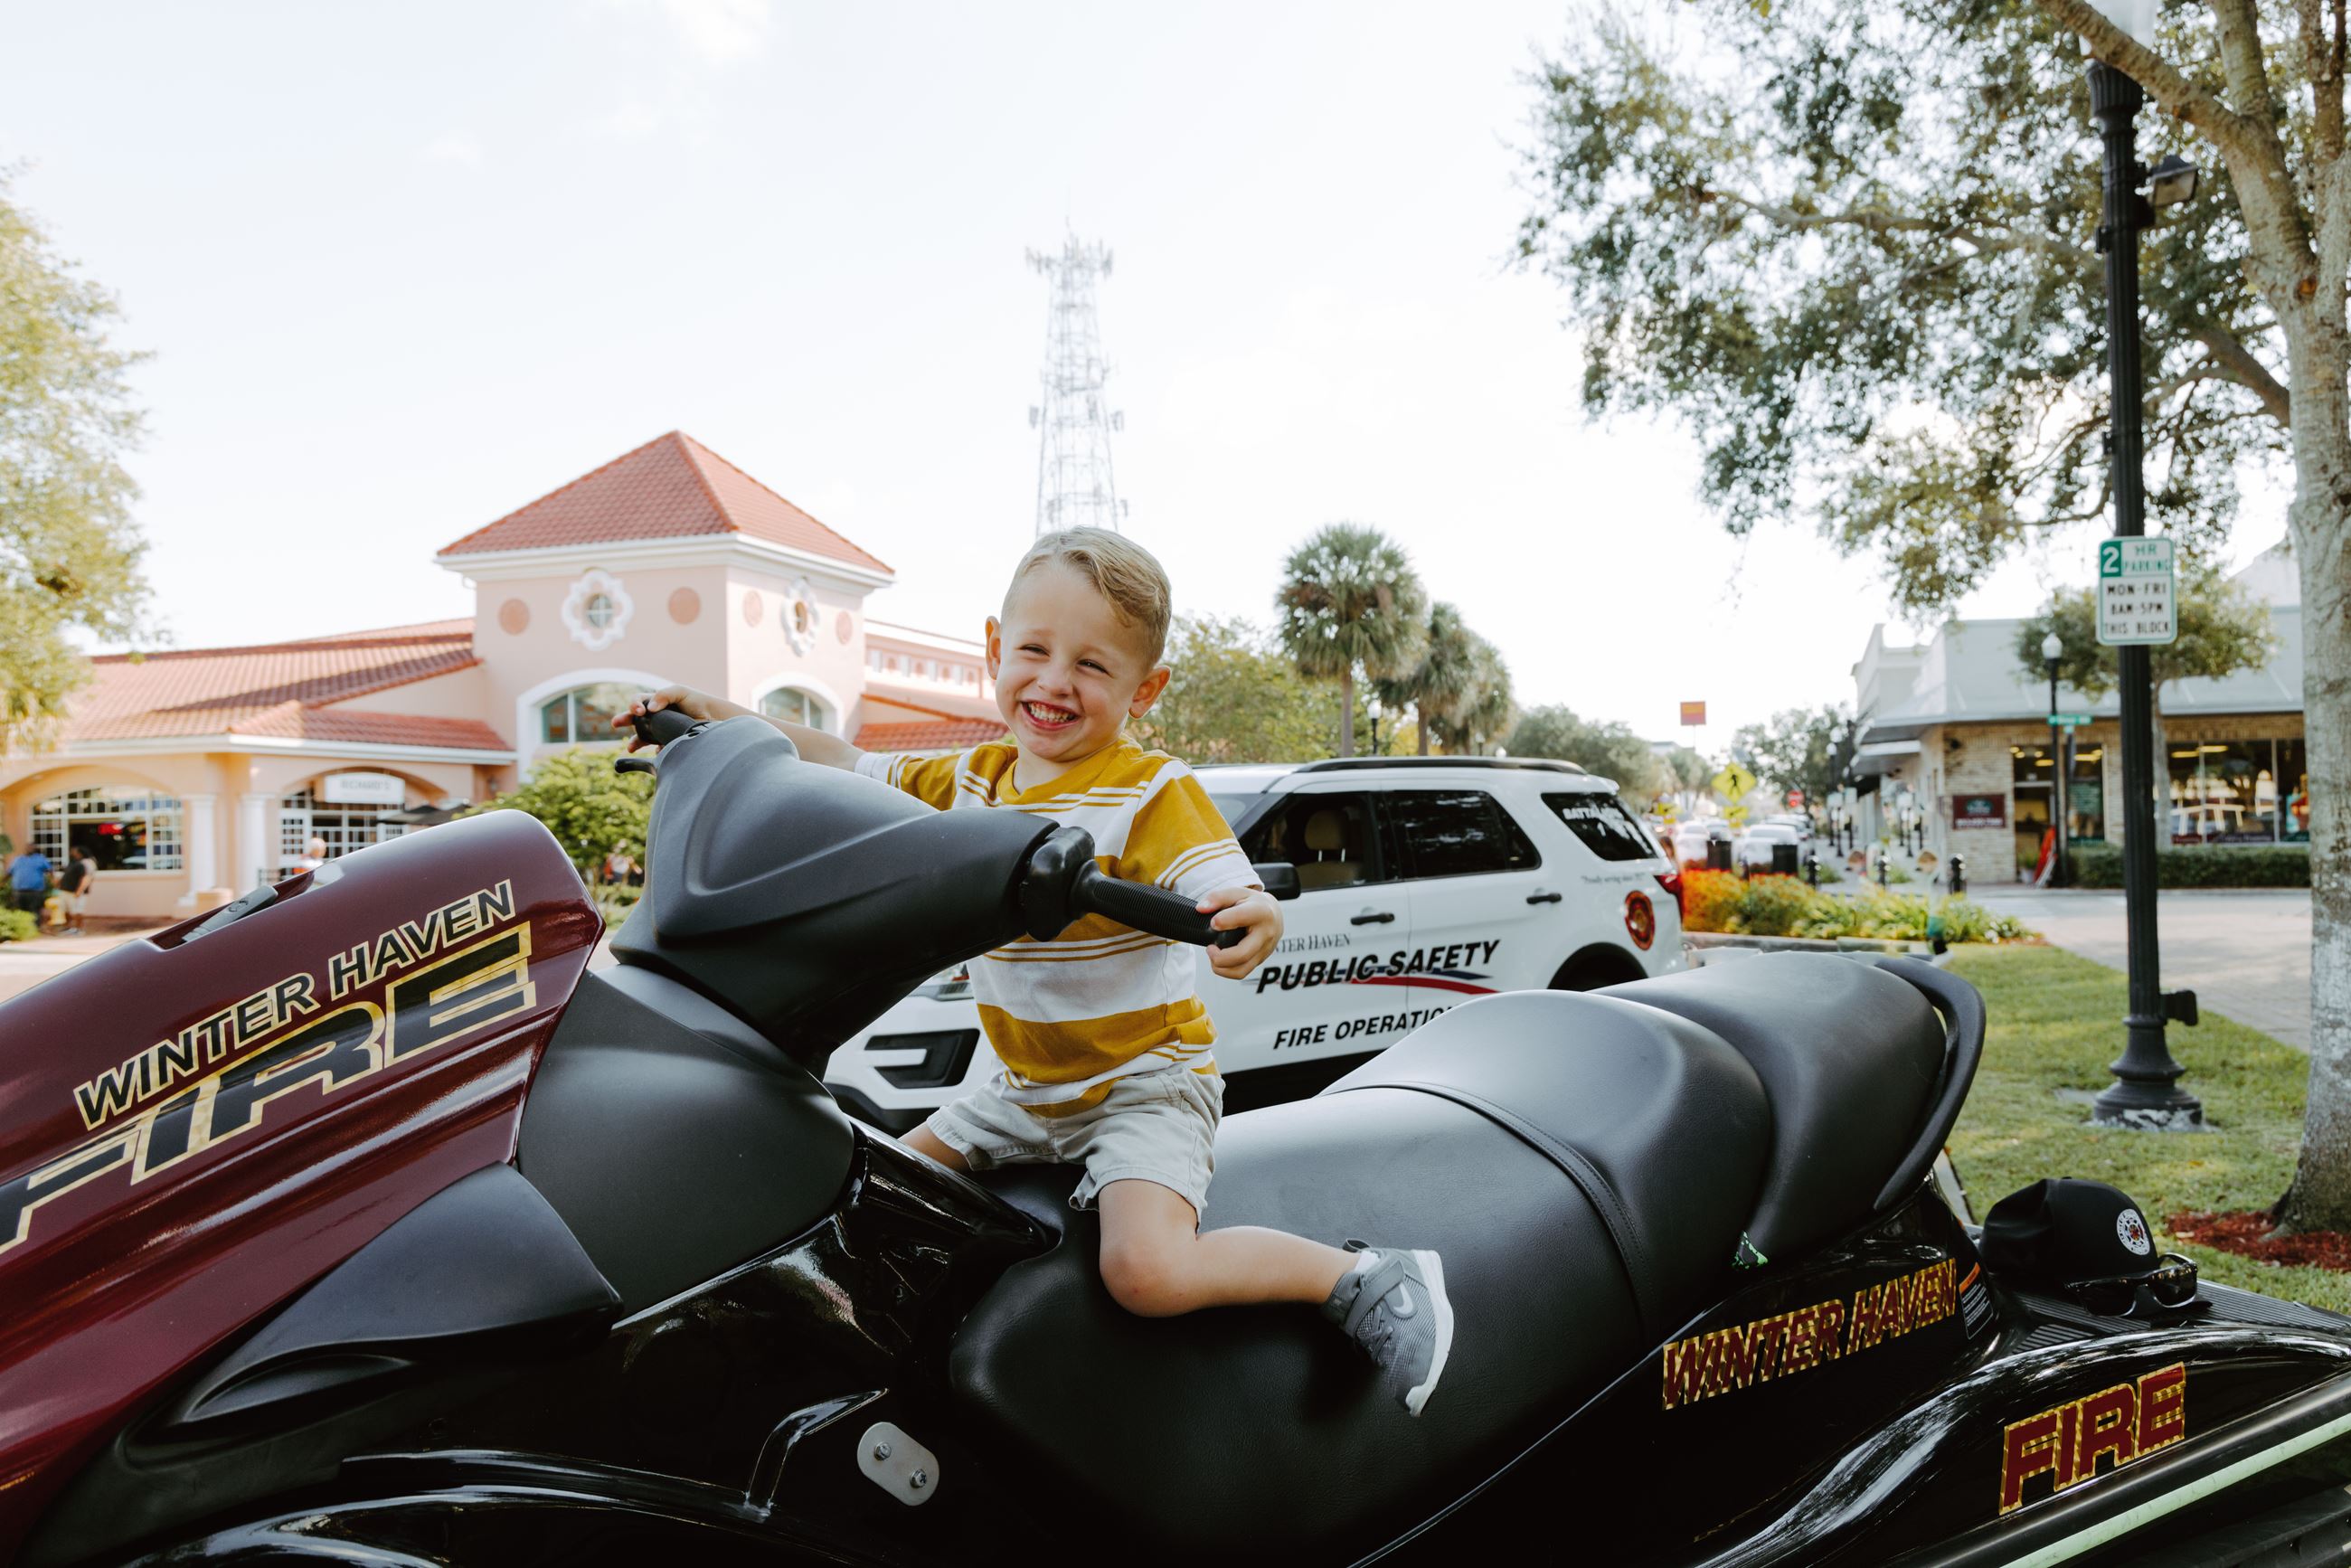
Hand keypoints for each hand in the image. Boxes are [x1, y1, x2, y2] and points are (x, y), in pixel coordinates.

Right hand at [616, 686, 730, 750]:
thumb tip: (650, 709)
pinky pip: (657, 748)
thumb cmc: (696, 701)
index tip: (639, 711)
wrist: (712, 717)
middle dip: (623, 720)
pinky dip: (656, 749)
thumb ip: (664, 695)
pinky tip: (660, 748)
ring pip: (641, 737)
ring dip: (634, 742)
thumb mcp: (680, 691)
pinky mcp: (667, 742)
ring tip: (630, 748)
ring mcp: (659, 730)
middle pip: (634, 719)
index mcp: (655, 701)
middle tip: (616, 723)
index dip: (634, 705)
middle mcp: (655, 716)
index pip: (638, 701)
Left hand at [1199, 886, 1281, 980]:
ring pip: (1242, 969)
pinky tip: (1219, 960)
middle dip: (1220, 956)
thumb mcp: (1237, 893)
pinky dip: (1226, 971)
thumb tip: (1200, 909)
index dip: (1224, 920)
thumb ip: (1217, 897)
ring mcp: (1265, 950)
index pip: (1242, 917)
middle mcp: (1266, 933)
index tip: (1213, 923)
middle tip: (1209, 948)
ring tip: (1213, 955)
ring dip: (1221, 967)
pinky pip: (1242, 972)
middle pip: (1242, 954)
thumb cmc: (1253, 903)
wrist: (1273, 914)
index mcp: (1261, 911)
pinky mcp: (1260, 960)